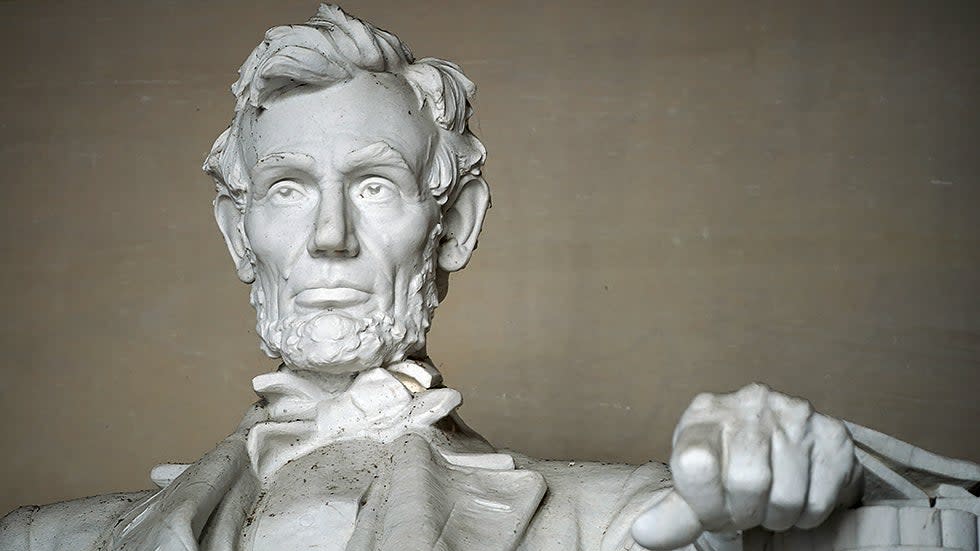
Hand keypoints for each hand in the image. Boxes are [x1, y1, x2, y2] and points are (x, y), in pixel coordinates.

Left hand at [631, 383, 861, 549]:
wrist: (782, 451)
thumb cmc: (727, 469)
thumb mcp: (694, 486)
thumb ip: (674, 513)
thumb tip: (644, 533)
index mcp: (705, 412)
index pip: (694, 463)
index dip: (703, 503)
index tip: (710, 510)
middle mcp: (751, 402)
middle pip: (747, 482)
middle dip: (743, 512)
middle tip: (744, 509)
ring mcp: (796, 414)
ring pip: (785, 497)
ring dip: (775, 517)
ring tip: (768, 502)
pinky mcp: (833, 434)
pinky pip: (818, 500)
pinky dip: (806, 515)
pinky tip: (796, 495)